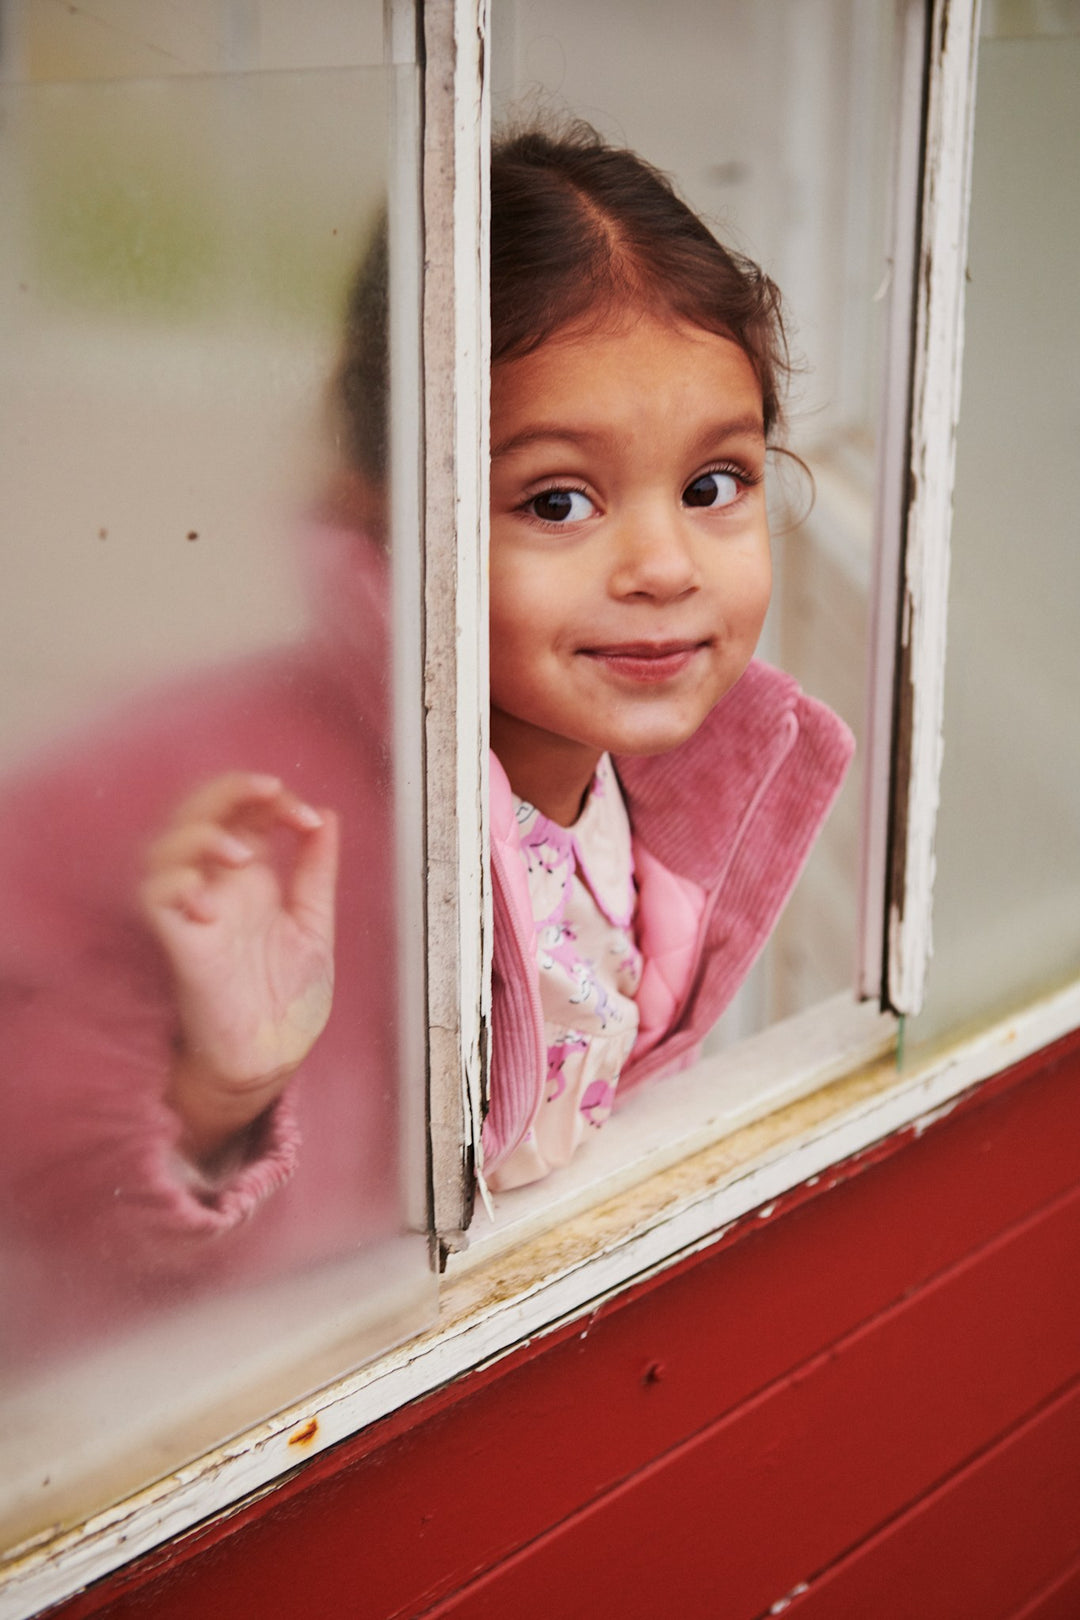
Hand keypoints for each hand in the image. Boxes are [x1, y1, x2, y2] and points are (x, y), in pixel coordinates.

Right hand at [139, 772, 338, 1162]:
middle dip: (228, 792)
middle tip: (270, 790)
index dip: (271, 800)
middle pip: (200, 816)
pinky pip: (155, 900)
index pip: (245, 814)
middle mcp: (217, 888)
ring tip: (242, 852)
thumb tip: (328, 816)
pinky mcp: (180, 946)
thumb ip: (317, 872)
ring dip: (201, 836)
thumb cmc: (287, 998)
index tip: (309, 819)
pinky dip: (175, 886)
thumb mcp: (314, 924)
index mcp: (251, 879)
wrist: (273, 1057)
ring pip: (166, 850)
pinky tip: (207, 900)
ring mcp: (195, 913)